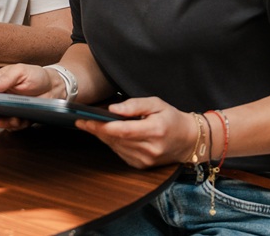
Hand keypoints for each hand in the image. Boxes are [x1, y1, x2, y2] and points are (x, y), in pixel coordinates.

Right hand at [0, 64, 58, 129]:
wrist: (54, 87)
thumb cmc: (36, 75)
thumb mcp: (20, 71)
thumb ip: (6, 78)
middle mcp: (1, 96)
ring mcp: (8, 108)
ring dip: (4, 122)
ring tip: (14, 119)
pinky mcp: (17, 117)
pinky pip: (12, 126)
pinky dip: (16, 125)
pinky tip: (22, 120)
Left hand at [76, 97, 195, 169]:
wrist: (188, 140)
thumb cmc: (172, 118)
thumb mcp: (156, 103)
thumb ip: (134, 105)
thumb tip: (112, 109)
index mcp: (154, 131)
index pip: (121, 131)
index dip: (101, 126)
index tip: (84, 120)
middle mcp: (149, 149)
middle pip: (115, 139)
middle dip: (96, 130)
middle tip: (81, 120)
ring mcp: (145, 160)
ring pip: (115, 147)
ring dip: (102, 136)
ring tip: (91, 124)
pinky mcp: (142, 166)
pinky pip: (120, 153)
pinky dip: (112, 143)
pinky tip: (107, 134)